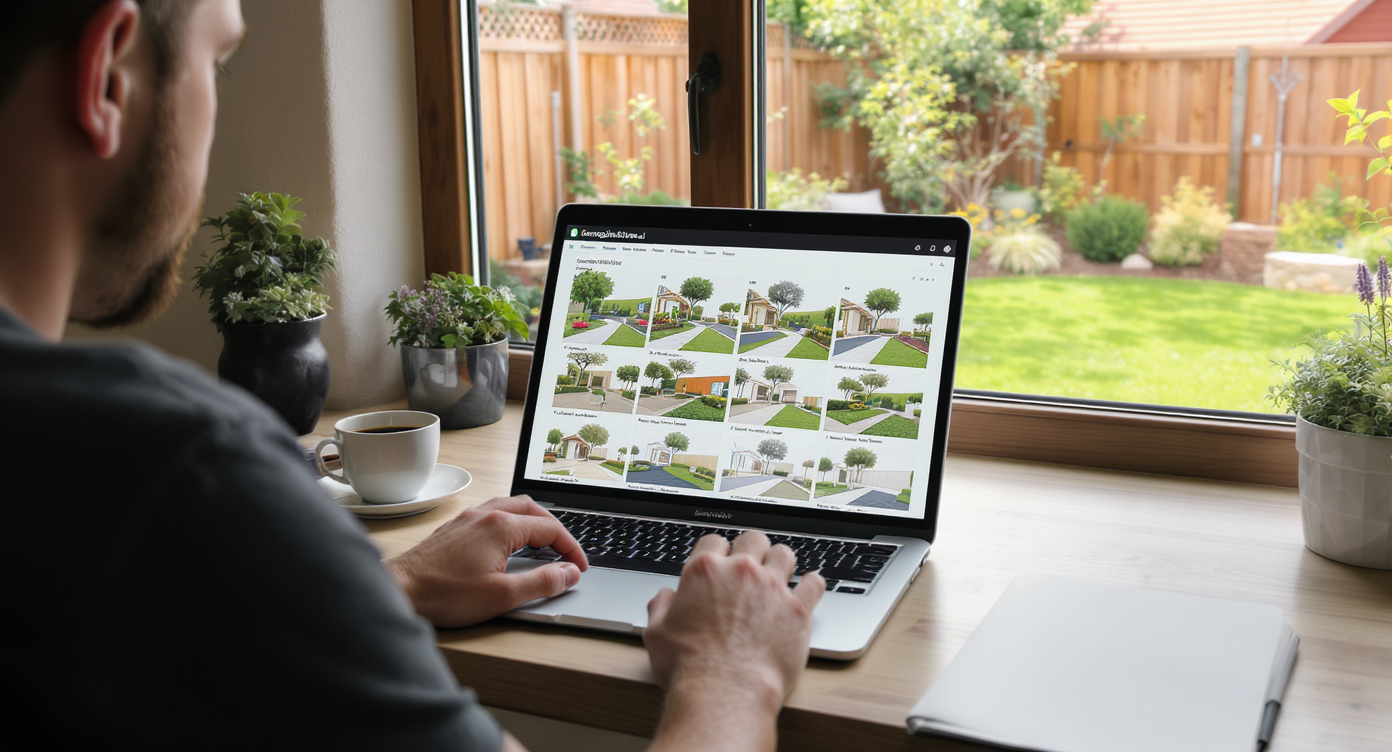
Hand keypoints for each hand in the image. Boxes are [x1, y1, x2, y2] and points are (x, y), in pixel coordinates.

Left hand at [386, 495, 587, 627]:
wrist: (401, 590)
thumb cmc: (445, 594)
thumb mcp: (503, 595)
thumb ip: (542, 582)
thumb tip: (568, 574)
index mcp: (501, 526)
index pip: (550, 528)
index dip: (571, 549)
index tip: (579, 567)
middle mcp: (485, 514)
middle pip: (532, 509)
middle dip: (555, 529)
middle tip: (566, 552)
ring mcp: (467, 519)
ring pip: (510, 506)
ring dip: (532, 521)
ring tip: (543, 541)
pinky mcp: (454, 528)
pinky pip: (491, 513)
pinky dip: (510, 522)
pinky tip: (507, 540)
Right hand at [644, 532, 823, 751]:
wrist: (725, 694)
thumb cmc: (689, 668)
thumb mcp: (656, 635)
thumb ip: (659, 607)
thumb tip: (664, 597)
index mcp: (704, 571)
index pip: (713, 542)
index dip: (716, 551)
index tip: (719, 561)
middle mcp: (741, 572)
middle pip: (752, 539)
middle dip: (750, 548)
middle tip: (750, 563)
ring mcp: (772, 588)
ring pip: (784, 554)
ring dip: (780, 560)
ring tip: (778, 572)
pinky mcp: (797, 610)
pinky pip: (814, 584)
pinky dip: (812, 583)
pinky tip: (808, 587)